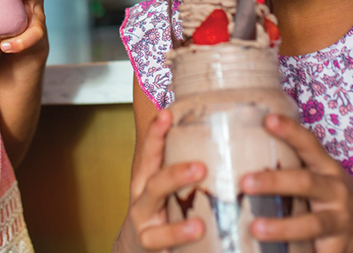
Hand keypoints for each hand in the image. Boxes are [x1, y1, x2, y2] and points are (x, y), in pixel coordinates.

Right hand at [116, 110, 205, 251]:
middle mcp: (142, 202)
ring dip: (178, 228)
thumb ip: (182, 164)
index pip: (150, 153)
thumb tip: (218, 130)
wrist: (134, 249)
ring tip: (198, 225)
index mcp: (147, 180)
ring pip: (157, 229)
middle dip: (176, 176)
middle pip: (154, 185)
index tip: (167, 113)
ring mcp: (145, 229)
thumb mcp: (165, 186)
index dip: (156, 133)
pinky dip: (179, 241)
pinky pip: (164, 248)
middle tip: (201, 168)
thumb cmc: (158, 210)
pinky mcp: (152, 250)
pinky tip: (197, 235)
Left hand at [241, 114, 352, 252]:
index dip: (290, 130)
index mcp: (327, 168)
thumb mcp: (322, 173)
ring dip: (283, 227)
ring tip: (256, 228)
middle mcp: (335, 191)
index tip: (268, 119)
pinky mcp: (339, 249)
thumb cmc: (334, 194)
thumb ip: (292, 165)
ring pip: (313, 224)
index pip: (309, 144)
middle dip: (275, 182)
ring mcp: (339, 221)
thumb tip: (240, 150)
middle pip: (306, 183)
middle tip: (245, 181)